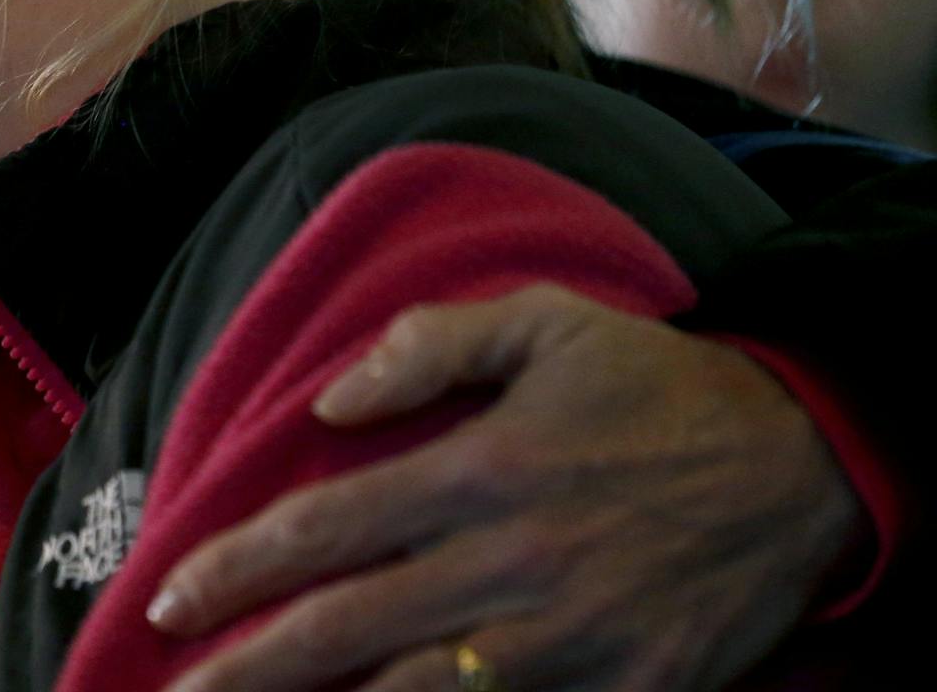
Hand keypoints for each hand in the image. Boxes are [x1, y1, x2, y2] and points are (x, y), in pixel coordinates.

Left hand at [144, 285, 861, 691]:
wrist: (807, 464)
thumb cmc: (655, 387)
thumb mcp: (546, 321)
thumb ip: (428, 344)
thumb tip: (327, 402)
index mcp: (481, 472)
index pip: (325, 528)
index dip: (237, 567)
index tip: (169, 595)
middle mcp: (511, 564)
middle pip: (347, 629)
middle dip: (248, 665)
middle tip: (173, 690)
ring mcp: (570, 641)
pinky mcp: (629, 691)